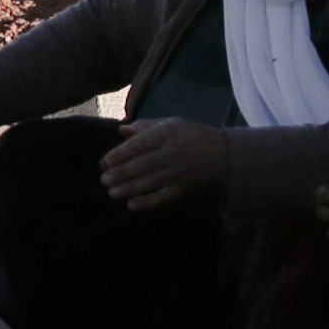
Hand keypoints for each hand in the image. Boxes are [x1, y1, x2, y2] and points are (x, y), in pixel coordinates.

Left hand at [98, 119, 229, 214]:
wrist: (223, 154)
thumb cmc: (191, 136)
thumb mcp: (171, 124)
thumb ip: (145, 126)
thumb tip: (121, 130)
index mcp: (168, 133)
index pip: (140, 144)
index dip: (120, 154)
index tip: (104, 163)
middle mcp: (173, 152)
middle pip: (143, 164)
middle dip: (122, 173)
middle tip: (104, 180)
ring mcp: (179, 172)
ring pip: (151, 182)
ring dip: (130, 188)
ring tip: (112, 192)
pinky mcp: (184, 188)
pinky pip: (164, 197)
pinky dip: (148, 202)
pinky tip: (131, 205)